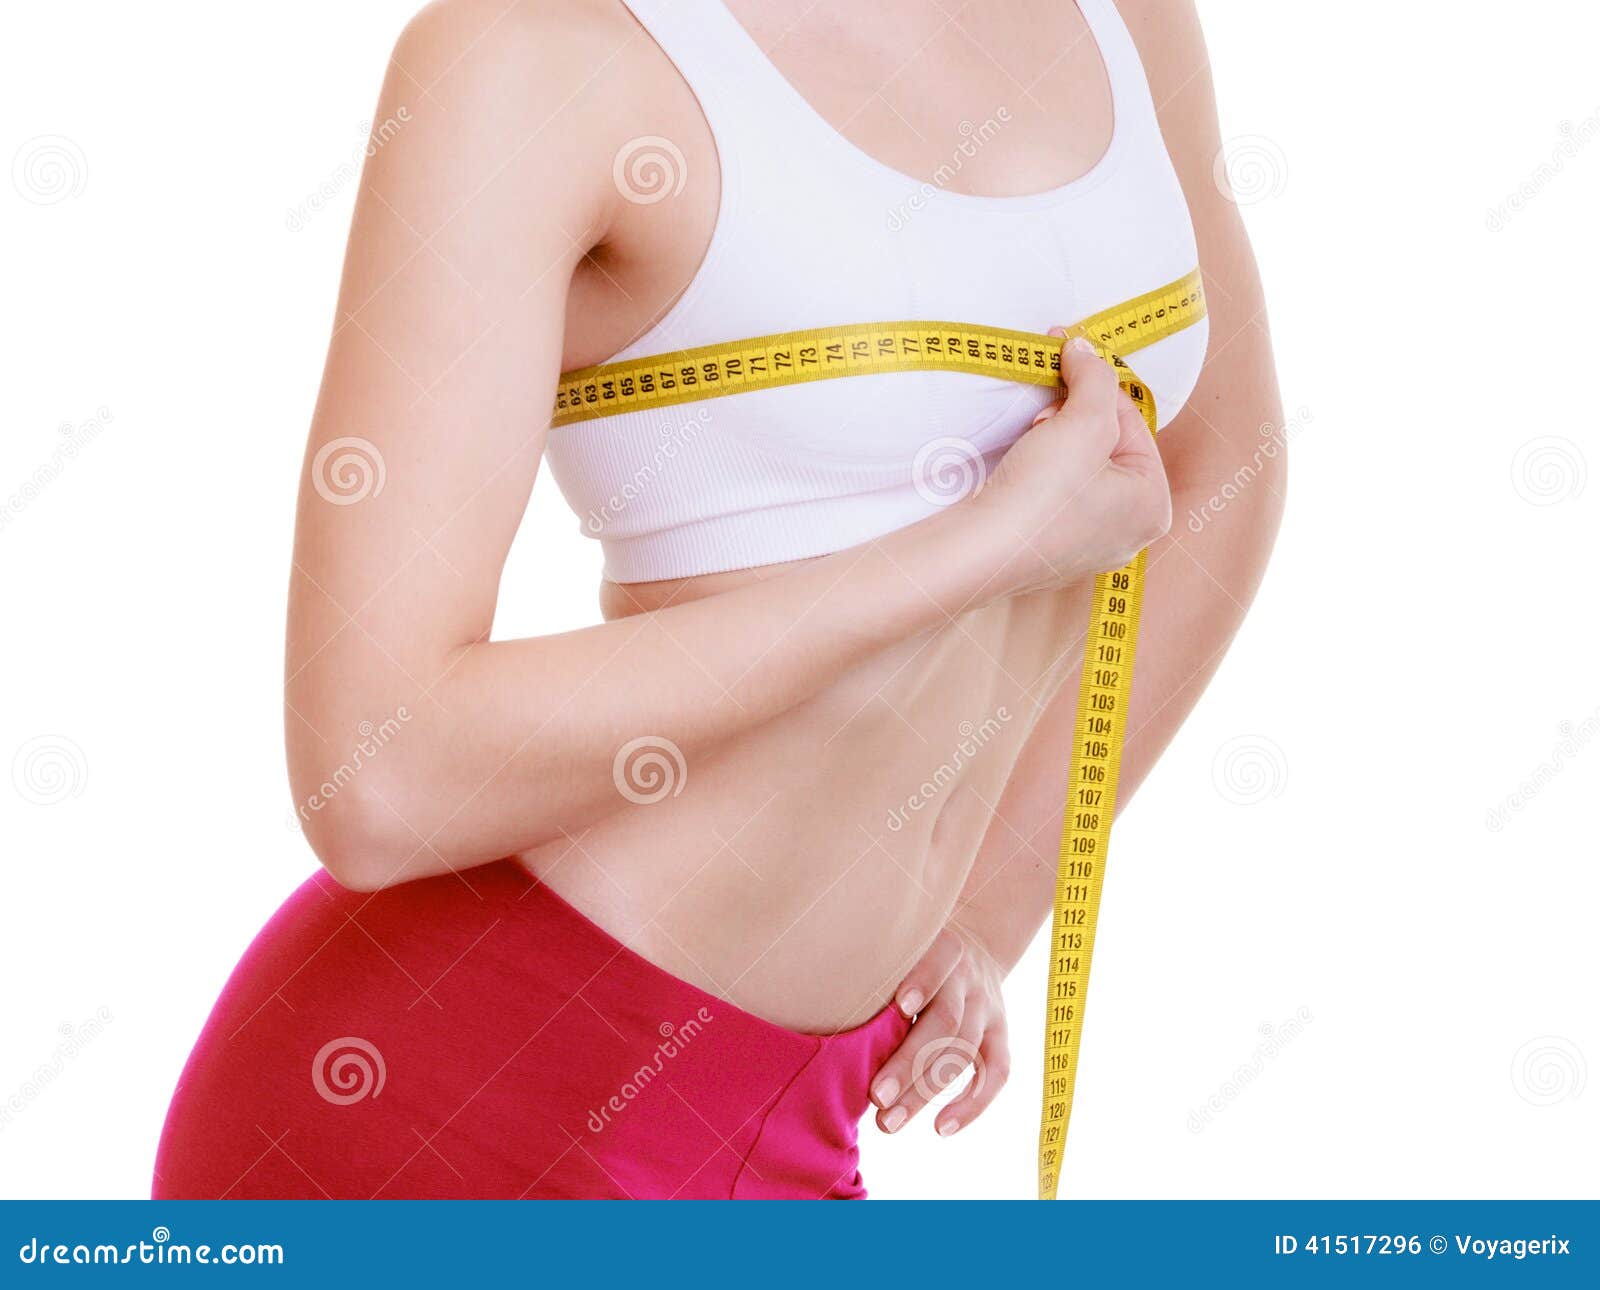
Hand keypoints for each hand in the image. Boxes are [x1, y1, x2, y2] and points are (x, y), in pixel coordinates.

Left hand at [870, 924, 1009, 1137]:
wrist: (975, 949)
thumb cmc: (913, 957)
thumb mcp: (901, 948)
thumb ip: (878, 968)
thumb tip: (820, 1005)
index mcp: (945, 949)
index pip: (939, 962)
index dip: (923, 982)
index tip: (899, 1007)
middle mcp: (970, 980)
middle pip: (947, 1021)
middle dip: (910, 1062)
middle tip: (876, 1097)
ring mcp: (989, 1009)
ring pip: (964, 1053)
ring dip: (926, 1092)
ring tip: (889, 1122)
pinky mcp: (1000, 1036)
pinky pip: (996, 1074)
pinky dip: (971, 1106)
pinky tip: (940, 1128)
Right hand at [969, 335, 1171, 596]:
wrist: (979, 551)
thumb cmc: (1043, 493)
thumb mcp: (1083, 421)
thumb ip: (1094, 378)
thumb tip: (1085, 349)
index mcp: (1154, 506)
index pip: (1134, 423)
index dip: (1098, 386)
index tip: (1066, 356)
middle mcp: (1129, 532)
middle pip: (1107, 446)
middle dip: (1074, 417)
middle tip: (1044, 414)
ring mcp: (1088, 545)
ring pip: (1079, 468)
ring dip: (1055, 439)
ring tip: (1032, 436)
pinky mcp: (1049, 549)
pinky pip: (1055, 495)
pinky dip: (1040, 471)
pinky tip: (1021, 464)